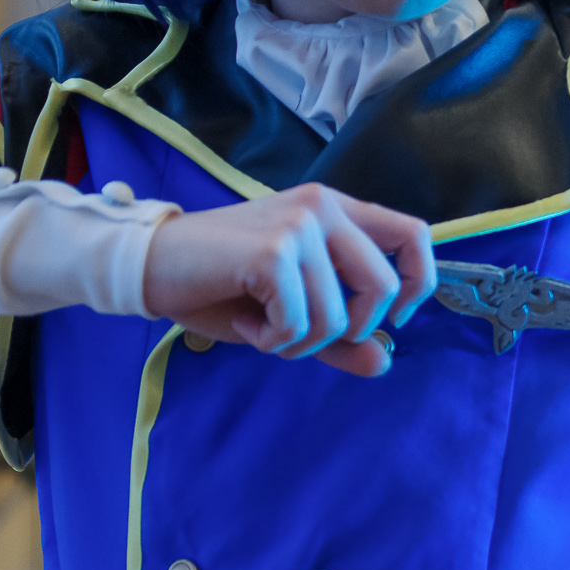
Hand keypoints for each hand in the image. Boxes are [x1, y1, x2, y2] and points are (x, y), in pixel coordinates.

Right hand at [142, 186, 434, 376]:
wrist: (151, 267)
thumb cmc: (220, 286)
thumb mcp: (291, 316)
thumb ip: (340, 339)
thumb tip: (385, 361)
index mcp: (335, 211)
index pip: (414, 234)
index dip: (417, 284)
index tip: (390, 319)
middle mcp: (322, 208)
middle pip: (384, 286)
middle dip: (351, 330)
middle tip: (304, 333)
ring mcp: (299, 225)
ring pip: (338, 316)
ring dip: (299, 342)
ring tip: (262, 326)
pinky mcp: (273, 251)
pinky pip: (300, 324)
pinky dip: (273, 340)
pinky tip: (247, 323)